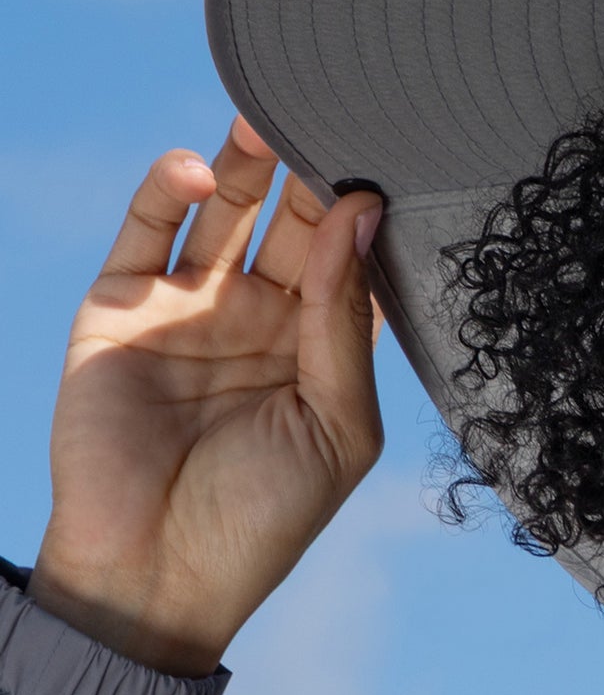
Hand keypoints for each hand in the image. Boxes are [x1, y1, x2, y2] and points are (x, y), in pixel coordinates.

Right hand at [29, 120, 384, 676]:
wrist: (155, 577)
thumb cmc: (262, 519)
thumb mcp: (337, 424)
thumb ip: (345, 322)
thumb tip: (359, 218)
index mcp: (322, 349)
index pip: (352, 262)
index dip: (368, 217)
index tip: (391, 162)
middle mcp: (261, 319)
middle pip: (294, 224)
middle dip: (314, 174)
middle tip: (335, 121)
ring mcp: (190, 308)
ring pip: (226, 213)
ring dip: (246, 164)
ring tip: (270, 117)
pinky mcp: (121, 308)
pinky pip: (148, 232)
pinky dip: (167, 192)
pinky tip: (198, 170)